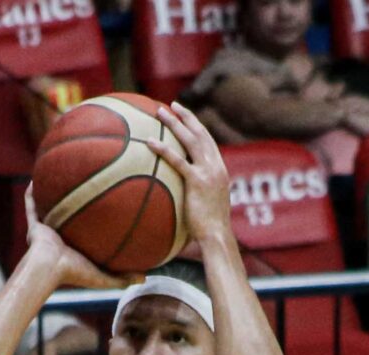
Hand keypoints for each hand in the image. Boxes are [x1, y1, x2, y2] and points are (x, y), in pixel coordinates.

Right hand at [20, 188, 140, 291]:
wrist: (48, 269)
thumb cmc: (74, 274)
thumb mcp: (103, 277)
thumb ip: (122, 278)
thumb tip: (145, 278)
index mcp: (74, 251)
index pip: (85, 238)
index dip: (91, 227)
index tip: (103, 213)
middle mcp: (58, 240)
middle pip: (67, 220)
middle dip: (72, 208)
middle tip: (83, 190)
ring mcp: (45, 232)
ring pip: (48, 211)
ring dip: (51, 198)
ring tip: (57, 180)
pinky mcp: (34, 227)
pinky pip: (32, 207)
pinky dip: (31, 195)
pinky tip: (34, 180)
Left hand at [145, 102, 236, 249]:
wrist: (217, 236)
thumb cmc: (210, 228)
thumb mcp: (207, 205)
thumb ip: (199, 194)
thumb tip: (184, 196)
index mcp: (219, 170)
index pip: (208, 141)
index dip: (196, 126)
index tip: (185, 115)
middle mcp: (216, 166)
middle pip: (201, 133)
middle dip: (186, 116)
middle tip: (172, 105)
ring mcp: (208, 172)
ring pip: (190, 140)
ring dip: (174, 123)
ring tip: (159, 112)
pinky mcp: (197, 182)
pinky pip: (178, 161)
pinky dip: (163, 149)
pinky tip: (149, 141)